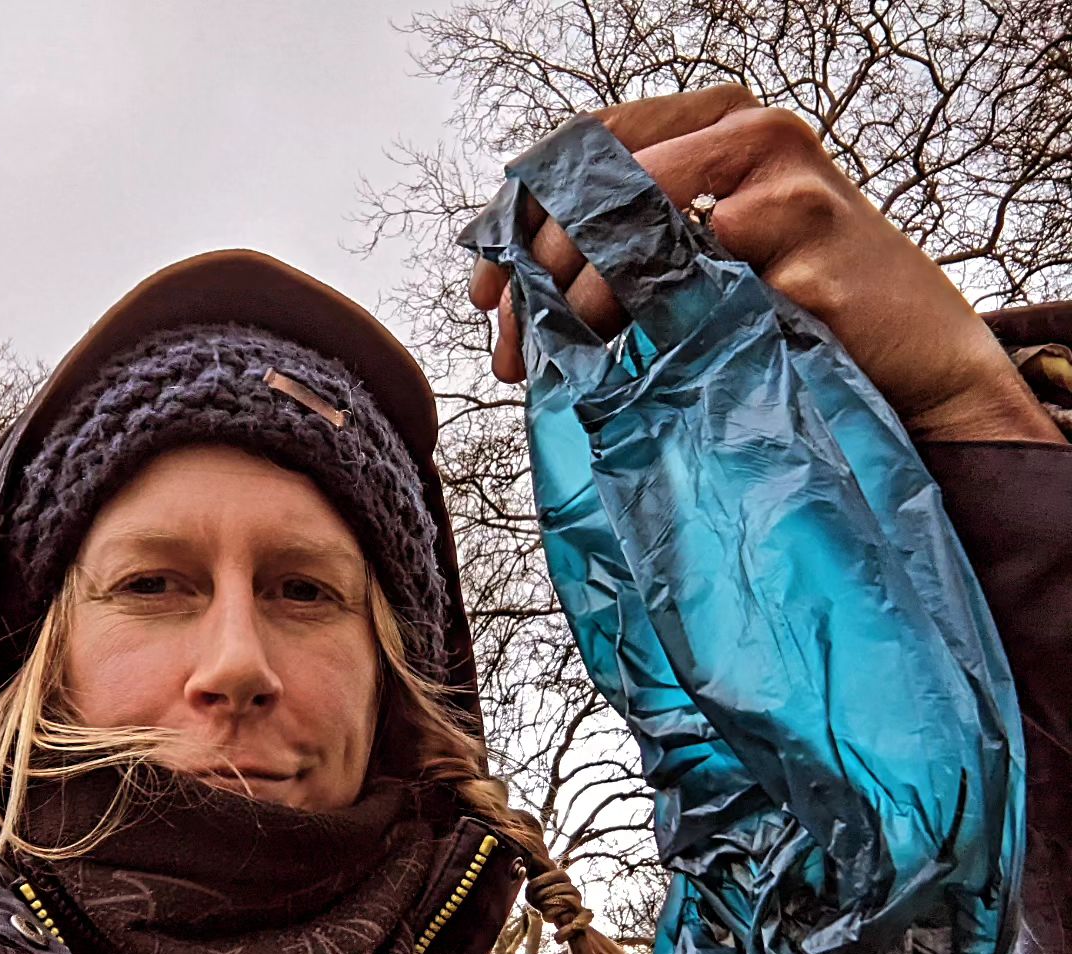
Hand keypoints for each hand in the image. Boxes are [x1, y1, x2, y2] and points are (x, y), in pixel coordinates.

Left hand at [469, 85, 1063, 445]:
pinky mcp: (815, 264)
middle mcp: (758, 136)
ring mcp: (792, 193)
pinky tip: (645, 382)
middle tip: (515, 355)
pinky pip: (700, 309)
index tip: (486, 295)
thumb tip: (509, 289)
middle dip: (539, 279)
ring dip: (587, 315)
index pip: (589, 145)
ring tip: (571, 371)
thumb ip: (628, 249)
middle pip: (601, 190)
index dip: (521, 217)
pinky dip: (657, 351)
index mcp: (722, 123)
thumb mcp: (706, 263)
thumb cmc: (798, 310)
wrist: (914, 361)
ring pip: (638, 242)